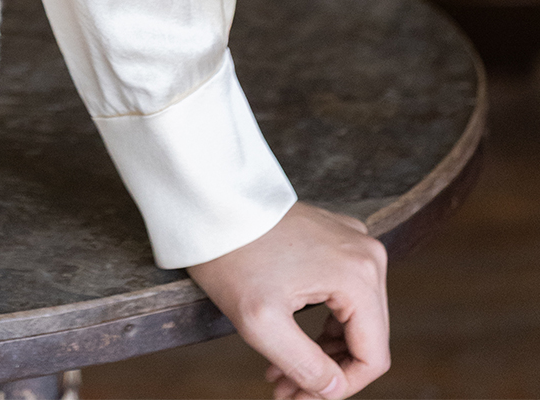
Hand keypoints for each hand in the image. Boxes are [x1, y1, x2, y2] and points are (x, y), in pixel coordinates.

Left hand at [187, 201, 389, 398]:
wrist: (210, 202)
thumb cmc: (232, 256)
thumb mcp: (263, 324)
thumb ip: (305, 366)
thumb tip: (335, 390)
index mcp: (358, 275)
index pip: (372, 357)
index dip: (341, 388)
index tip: (301, 399)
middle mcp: (367, 254)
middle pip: (365, 339)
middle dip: (327, 374)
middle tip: (284, 392)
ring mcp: (353, 242)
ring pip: (354, 320)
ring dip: (322, 354)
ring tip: (281, 377)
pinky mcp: (335, 239)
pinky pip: (342, 295)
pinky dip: (320, 325)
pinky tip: (290, 345)